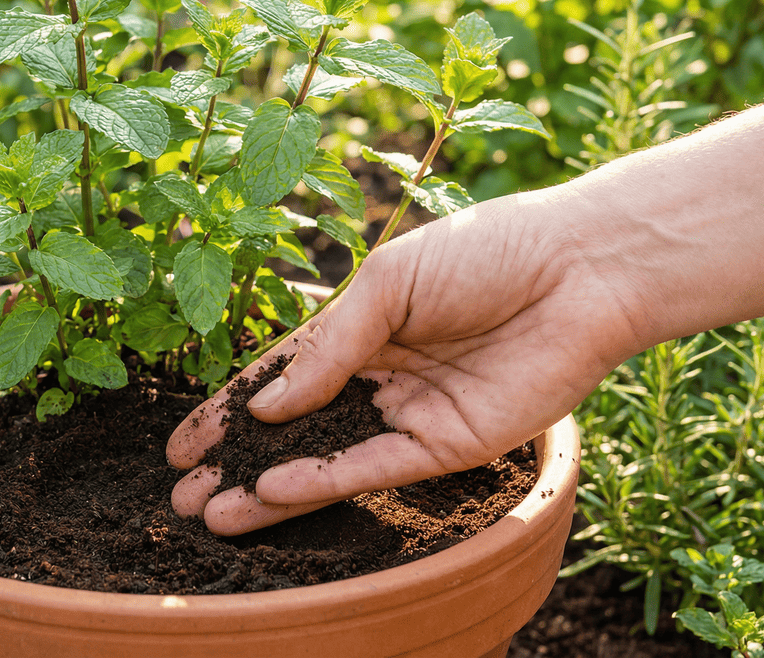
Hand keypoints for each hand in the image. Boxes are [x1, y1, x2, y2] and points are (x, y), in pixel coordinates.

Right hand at [167, 190, 646, 535]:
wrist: (581, 268)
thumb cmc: (486, 251)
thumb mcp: (387, 283)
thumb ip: (327, 346)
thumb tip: (264, 405)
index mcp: (360, 330)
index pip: (278, 379)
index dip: (227, 410)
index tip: (182, 441)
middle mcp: (379, 379)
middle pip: (292, 430)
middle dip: (235, 461)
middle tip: (182, 493)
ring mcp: (411, 415)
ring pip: (324, 460)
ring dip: (266, 487)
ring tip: (209, 511)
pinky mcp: (448, 445)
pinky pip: (373, 471)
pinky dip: (322, 482)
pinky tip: (271, 491)